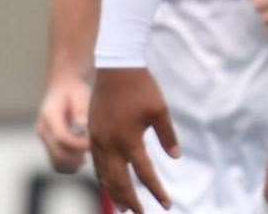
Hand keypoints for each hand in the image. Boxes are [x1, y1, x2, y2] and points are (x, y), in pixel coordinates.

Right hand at [36, 77, 91, 172]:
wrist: (63, 88)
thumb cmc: (75, 90)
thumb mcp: (80, 94)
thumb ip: (80, 109)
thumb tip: (82, 126)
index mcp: (49, 116)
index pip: (62, 137)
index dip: (78, 144)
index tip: (92, 144)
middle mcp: (43, 129)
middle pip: (57, 153)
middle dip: (76, 156)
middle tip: (92, 151)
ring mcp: (44, 138)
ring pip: (55, 162)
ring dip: (72, 164)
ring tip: (86, 157)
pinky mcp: (48, 144)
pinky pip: (55, 161)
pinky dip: (68, 165)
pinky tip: (81, 159)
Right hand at [89, 68, 179, 212]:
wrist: (116, 67)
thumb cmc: (142, 87)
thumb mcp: (160, 110)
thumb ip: (167, 135)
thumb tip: (176, 157)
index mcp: (129, 140)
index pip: (144, 174)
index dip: (157, 191)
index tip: (167, 204)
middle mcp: (110, 145)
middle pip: (119, 182)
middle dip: (131, 201)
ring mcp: (98, 140)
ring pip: (104, 176)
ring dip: (114, 193)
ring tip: (124, 206)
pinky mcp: (92, 133)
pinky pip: (96, 163)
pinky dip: (103, 177)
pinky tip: (109, 182)